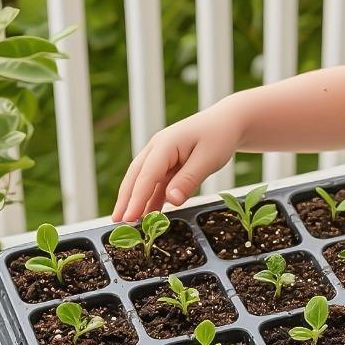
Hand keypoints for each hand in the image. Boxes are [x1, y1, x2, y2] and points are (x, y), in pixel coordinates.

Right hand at [111, 104, 241, 221]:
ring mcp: (161, 156)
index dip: (136, 198)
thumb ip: (189, 180)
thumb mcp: (208, 159)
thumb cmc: (219, 137)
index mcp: (165, 145)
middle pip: (136, 176)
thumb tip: (172, 201)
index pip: (147, 175)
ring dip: (135, 200)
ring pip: (143, 181)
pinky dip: (151, 198)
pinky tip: (147, 213)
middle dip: (125, 199)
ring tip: (127, 221)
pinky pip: (156, 183)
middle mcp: (157, 149)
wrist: (227, 122)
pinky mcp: (168, 164)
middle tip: (117, 222)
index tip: (128, 218)